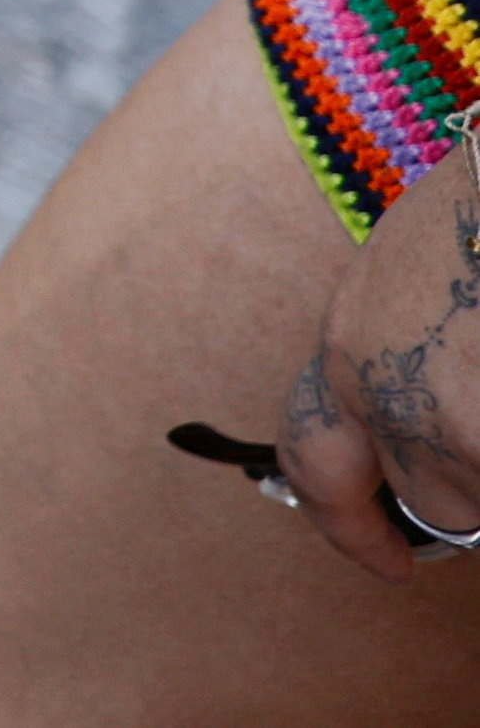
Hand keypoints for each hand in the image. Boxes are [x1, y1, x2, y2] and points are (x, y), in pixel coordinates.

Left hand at [276, 124, 479, 582]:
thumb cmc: (478, 215)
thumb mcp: (408, 286)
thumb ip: (399, 362)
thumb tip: (428, 442)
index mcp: (346, 348)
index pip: (314, 464)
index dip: (347, 527)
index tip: (387, 562)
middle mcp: (388, 394)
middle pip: (436, 503)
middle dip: (478, 481)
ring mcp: (458, 422)